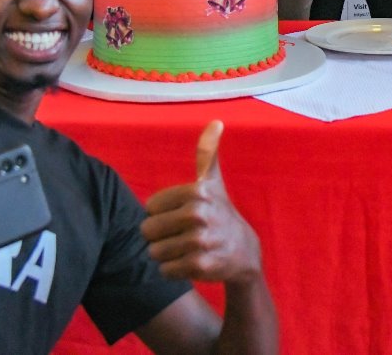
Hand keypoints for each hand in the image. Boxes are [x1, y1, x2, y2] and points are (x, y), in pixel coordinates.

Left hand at [141, 121, 262, 284]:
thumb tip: (216, 121)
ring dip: (165, 255)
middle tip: (181, 234)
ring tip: (185, 249)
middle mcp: (199, 213)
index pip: (149, 207)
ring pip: (154, 252)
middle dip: (159, 237)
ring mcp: (200, 240)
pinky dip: (172, 270)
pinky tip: (189, 263)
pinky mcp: (200, 265)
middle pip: (148, 230)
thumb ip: (207, 152)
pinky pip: (165, 270)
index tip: (182, 214)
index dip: (162, 214)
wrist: (244, 252)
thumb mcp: (213, 181)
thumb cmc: (220, 212)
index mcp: (197, 191)